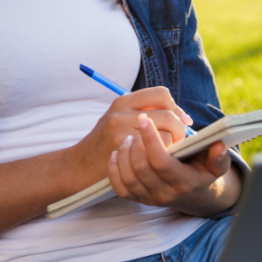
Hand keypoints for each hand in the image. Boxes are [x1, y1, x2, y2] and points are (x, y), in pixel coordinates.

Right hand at [68, 87, 192, 188]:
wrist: (79, 167)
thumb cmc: (104, 146)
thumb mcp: (117, 121)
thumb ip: (142, 114)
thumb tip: (179, 116)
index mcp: (122, 102)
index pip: (161, 94)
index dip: (176, 107)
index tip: (182, 120)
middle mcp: (122, 112)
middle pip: (168, 114)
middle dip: (180, 128)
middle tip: (179, 140)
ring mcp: (122, 129)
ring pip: (167, 132)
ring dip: (174, 144)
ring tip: (167, 152)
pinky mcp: (124, 148)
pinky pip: (158, 148)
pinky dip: (163, 155)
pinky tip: (157, 161)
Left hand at [107, 113, 239, 216]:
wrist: (191, 193)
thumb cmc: (201, 170)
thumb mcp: (215, 165)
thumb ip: (219, 157)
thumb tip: (219, 145)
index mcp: (184, 182)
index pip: (162, 162)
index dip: (151, 139)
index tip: (145, 119)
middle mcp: (165, 193)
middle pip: (142, 169)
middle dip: (136, 144)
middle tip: (136, 127)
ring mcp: (149, 198)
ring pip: (129, 177)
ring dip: (124, 154)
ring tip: (128, 138)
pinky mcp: (137, 199)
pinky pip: (119, 188)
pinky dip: (114, 169)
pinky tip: (117, 153)